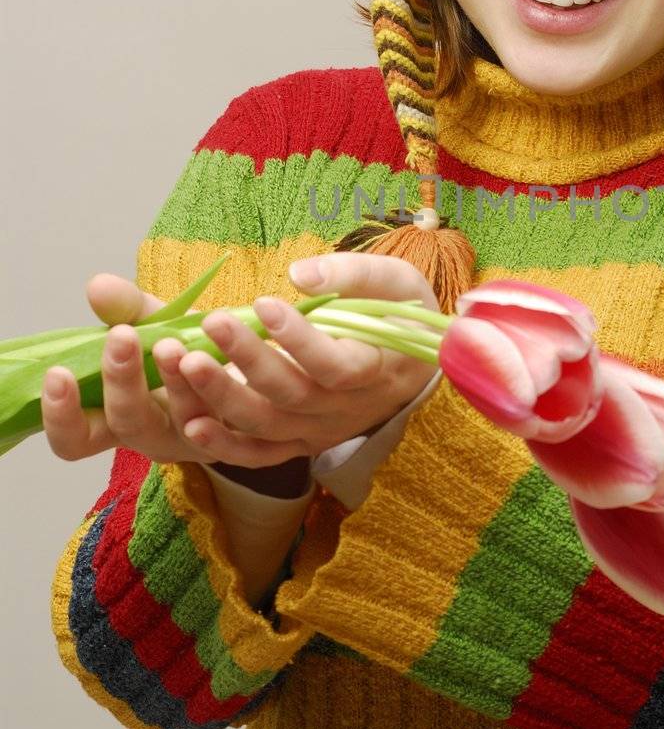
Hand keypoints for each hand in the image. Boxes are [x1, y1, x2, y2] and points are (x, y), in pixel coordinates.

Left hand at [40, 255, 439, 469]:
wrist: (413, 369)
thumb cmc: (400, 315)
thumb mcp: (395, 282)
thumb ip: (352, 274)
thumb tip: (299, 273)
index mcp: (376, 368)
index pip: (337, 364)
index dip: (300, 339)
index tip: (264, 302)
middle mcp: (346, 409)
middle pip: (293, 394)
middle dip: (248, 359)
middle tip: (211, 322)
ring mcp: (318, 430)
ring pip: (267, 425)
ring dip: (223, 397)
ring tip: (185, 361)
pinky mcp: (297, 443)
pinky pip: (258, 455)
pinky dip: (224, 446)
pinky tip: (191, 423)